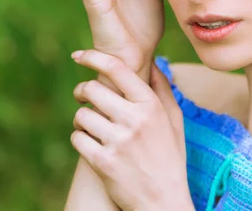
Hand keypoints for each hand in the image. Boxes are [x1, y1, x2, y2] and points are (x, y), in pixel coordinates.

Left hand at [70, 49, 193, 210]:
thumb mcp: (175, 121)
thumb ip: (163, 89)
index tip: (79, 55)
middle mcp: (135, 120)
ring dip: (81, 118)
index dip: (93, 57)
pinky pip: (77, 138)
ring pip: (81, 114)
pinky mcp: (102, 162)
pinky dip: (80, 138)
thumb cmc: (170, 157)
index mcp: (151, 105)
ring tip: (90, 125)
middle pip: (92, 89)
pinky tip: (91, 143)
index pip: (117, 69)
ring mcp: (118, 141)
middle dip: (82, 91)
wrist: (163, 201)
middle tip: (82, 96)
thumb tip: (153, 61)